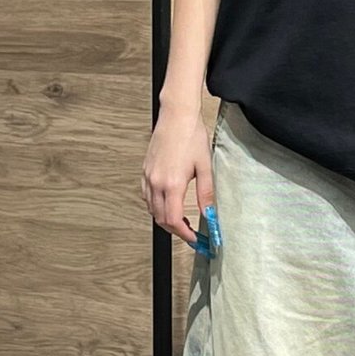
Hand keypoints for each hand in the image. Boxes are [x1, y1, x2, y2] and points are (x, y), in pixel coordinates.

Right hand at [141, 106, 220, 253]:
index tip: (194, 240)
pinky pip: (146, 196)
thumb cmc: (191, 136)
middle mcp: (156, 182)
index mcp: (172, 184)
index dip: (183, 234)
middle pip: (160, 218)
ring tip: (181, 220)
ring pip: (152, 209)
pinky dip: (156, 206)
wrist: (176, 116)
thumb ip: (206, 194)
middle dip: (175, 230)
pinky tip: (167, 203)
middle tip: (190, 233)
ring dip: (165, 219)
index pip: (173, 220)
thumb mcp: (205, 166)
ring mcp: (148, 176)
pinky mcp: (145, 170)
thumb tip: (209, 214)